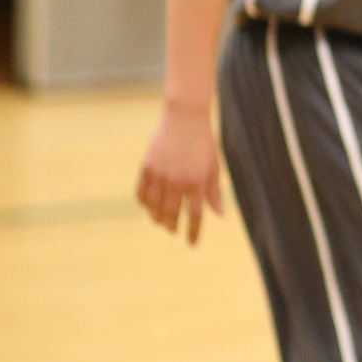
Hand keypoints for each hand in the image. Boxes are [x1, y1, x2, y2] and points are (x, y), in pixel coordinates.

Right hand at [136, 102, 223, 242]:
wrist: (185, 117)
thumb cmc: (203, 142)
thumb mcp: (214, 166)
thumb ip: (214, 191)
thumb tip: (220, 215)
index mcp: (197, 182)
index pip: (195, 215)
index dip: (193, 232)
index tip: (191, 244)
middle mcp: (177, 181)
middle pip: (171, 215)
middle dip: (172, 227)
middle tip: (173, 230)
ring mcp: (160, 174)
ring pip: (153, 207)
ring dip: (156, 218)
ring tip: (160, 221)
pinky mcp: (147, 166)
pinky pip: (140, 192)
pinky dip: (143, 203)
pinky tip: (147, 206)